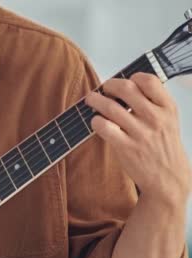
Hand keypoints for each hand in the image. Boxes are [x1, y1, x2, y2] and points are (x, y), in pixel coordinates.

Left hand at [85, 73, 191, 206]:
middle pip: (126, 89)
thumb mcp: (168, 119)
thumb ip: (153, 102)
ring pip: (110, 107)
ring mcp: (140, 133)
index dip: (132, 77)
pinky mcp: (126, 147)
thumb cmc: (164, 145)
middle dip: (109, 85)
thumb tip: (127, 84)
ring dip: (95, 100)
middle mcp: (155, 118)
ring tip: (91, 100)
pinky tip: (96, 121)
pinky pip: (103, 127)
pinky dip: (95, 120)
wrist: (168, 177)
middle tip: (103, 89)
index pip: (149, 81)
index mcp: (168, 108)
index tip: (125, 81)